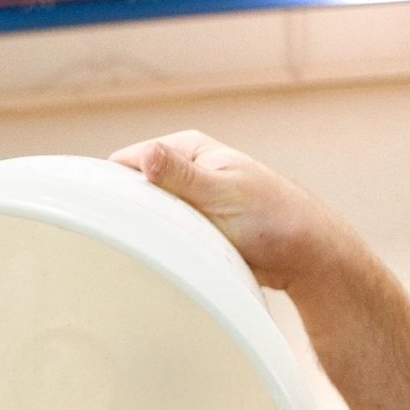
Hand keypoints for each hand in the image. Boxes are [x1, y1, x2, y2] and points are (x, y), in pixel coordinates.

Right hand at [108, 132, 363, 295]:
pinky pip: (168, 234)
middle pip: (138, 188)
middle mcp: (187, 172)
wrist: (306, 254)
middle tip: (119, 238)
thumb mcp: (223, 193)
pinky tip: (155, 259)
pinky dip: (162, 244)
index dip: (113, 184)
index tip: (103, 211)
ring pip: (152, 214)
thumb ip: (183, 176)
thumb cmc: (272, 218)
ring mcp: (193, 201)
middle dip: (128, 209)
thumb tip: (148, 154)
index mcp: (189, 150)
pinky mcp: (200, 227)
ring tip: (137, 251)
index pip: (131, 160)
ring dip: (146, 230)